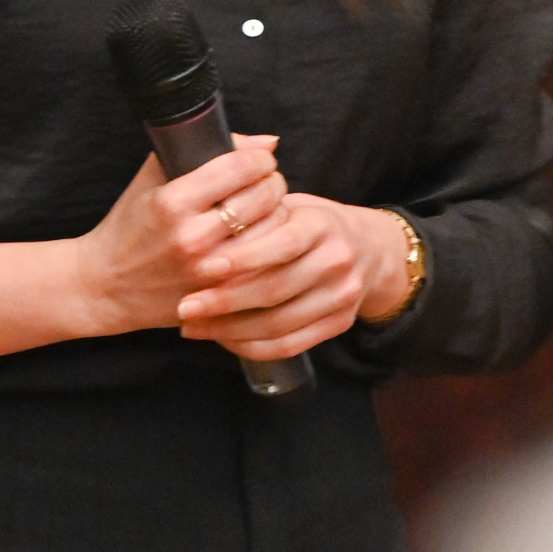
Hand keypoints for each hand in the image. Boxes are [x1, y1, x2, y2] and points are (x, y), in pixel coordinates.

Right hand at [71, 135, 287, 336]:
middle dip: (273, 182)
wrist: (104, 285)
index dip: (261, 157)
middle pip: (264, 197)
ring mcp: (208, 271)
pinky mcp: (218, 295)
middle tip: (268, 181)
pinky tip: (264, 238)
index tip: (260, 158)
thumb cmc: (130, 225)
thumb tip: (267, 142)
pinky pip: (266, 264)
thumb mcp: (152, 179)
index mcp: (172, 201)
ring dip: (278, 214)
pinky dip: (272, 247)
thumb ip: (199, 151)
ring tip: (267, 209)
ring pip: (273, 231)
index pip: (241, 167)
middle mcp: (192, 237)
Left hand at [174, 195, 410, 361]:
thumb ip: (254, 210)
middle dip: (225, 301)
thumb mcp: (288, 204)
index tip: (204, 267)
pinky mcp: (341, 324)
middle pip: (276, 290)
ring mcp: (343, 296)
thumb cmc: (306, 222)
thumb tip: (205, 220)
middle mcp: (337, 260)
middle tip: (185, 307)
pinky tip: (223, 339)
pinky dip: (252, 347)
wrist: (367, 247)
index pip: (282, 243)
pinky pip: (290, 345)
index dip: (243, 257)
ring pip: (279, 324)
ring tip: (194, 326)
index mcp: (321, 223)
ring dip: (231, 330)